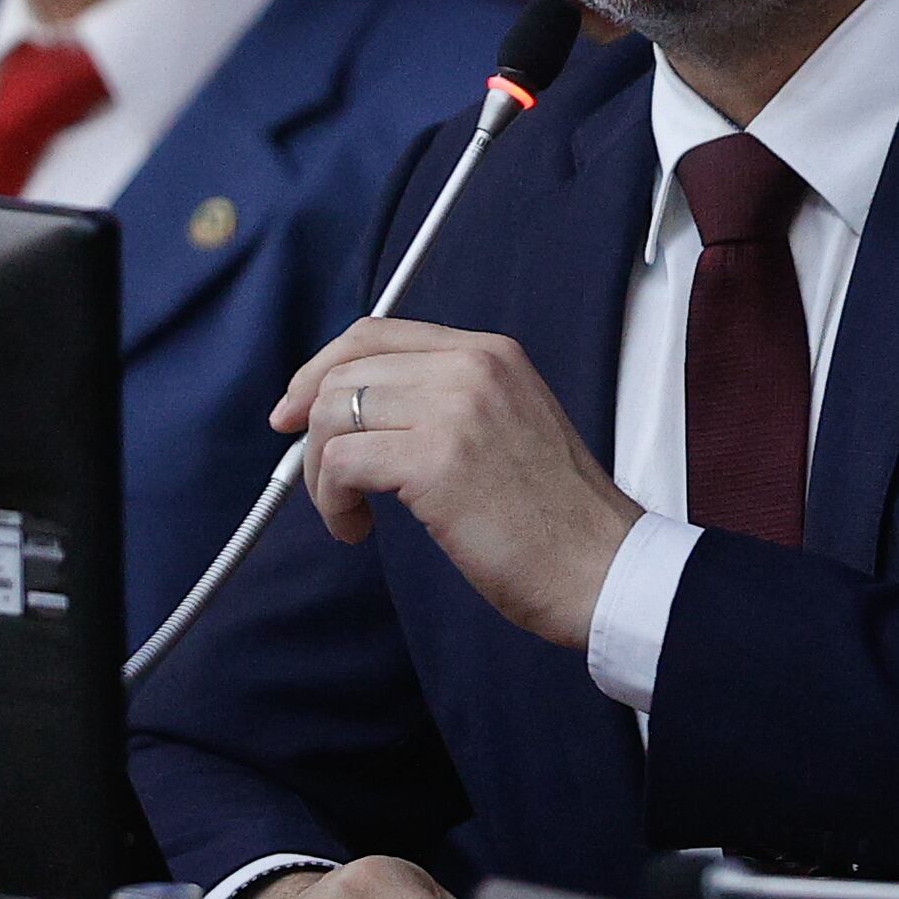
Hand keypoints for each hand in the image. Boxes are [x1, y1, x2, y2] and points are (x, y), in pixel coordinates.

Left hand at [276, 318, 641, 649]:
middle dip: (311, 431)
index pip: (375, 333)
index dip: (320, 370)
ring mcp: (454, 410)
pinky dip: (332, 501)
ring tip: (348, 513)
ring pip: (334, 416)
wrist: (603, 566)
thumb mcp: (509, 425)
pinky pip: (342, 465)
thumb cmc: (554, 517)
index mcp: (490, 353)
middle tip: (318, 481)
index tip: (295, 411)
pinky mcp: (435, 461)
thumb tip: (354, 412)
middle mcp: (471, 367)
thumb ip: (446, 402)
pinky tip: (356, 529)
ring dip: (321, 474)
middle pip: (344, 372)